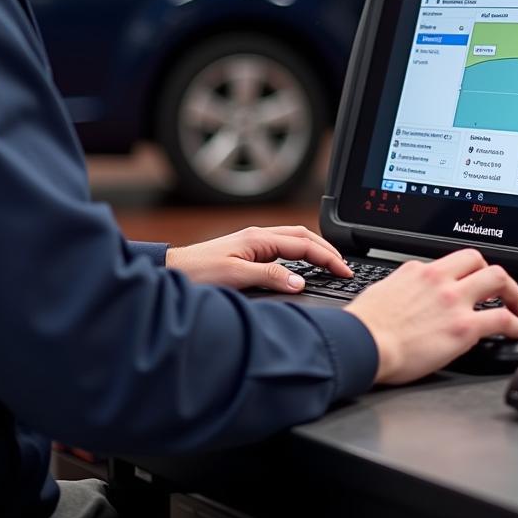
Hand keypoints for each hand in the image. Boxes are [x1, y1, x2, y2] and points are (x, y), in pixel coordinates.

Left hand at [164, 225, 351, 291]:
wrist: (172, 272)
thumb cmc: (197, 272)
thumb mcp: (235, 276)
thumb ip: (270, 276)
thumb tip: (301, 282)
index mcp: (259, 238)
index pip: (303, 244)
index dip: (327, 258)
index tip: (344, 271)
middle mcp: (258, 236)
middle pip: (302, 236)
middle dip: (327, 249)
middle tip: (345, 267)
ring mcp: (253, 242)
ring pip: (293, 240)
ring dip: (315, 250)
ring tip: (331, 264)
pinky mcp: (247, 251)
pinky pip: (282, 248)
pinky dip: (300, 254)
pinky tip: (303, 266)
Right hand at [344, 249, 517, 384]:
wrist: (363, 343)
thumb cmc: (365, 326)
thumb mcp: (383, 292)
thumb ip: (403, 289)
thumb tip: (407, 295)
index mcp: (418, 271)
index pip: (450, 262)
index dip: (465, 273)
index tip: (471, 283)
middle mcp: (439, 279)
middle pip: (479, 260)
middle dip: (494, 275)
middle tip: (501, 292)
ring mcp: (453, 300)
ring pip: (498, 279)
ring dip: (513, 293)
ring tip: (517, 308)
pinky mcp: (464, 327)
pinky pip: (502, 318)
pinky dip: (516, 324)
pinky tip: (517, 331)